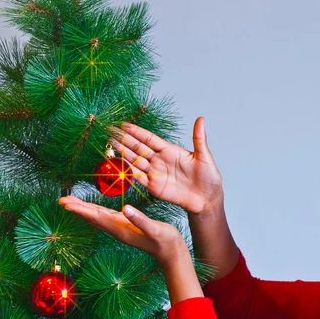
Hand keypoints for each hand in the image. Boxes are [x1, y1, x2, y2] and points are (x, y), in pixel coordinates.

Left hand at [58, 195, 184, 265]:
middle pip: (92, 217)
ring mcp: (121, 229)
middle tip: (61, 200)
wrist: (172, 253)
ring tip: (71, 203)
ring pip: (97, 218)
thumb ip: (140, 220)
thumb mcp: (155, 229)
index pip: (96, 217)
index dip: (80, 209)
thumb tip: (126, 208)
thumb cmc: (166, 241)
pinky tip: (92, 209)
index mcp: (121, 229)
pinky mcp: (126, 227)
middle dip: (76, 209)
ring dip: (83, 210)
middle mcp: (117, 229)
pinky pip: (106, 218)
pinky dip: (95, 211)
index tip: (66, 203)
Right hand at [108, 117, 223, 214]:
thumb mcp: (204, 156)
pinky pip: (138, 178)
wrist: (207, 199)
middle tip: (110, 132)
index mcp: (170, 150)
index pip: (149, 139)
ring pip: (135, 161)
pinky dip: (127, 171)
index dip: (136, 132)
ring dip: (122, 153)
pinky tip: (118, 164)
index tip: (124, 125)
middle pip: (138, 148)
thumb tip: (201, 119)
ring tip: (110, 144)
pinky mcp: (154, 187)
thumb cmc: (209, 178)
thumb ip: (199, 138)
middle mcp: (160, 160)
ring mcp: (155, 173)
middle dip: (124, 140)